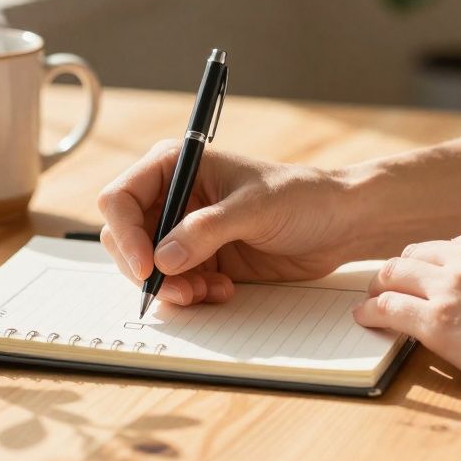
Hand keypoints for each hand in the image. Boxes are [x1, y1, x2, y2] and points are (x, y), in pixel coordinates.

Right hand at [97, 141, 363, 304]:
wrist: (339, 224)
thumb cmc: (302, 197)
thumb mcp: (254, 208)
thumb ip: (206, 231)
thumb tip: (162, 258)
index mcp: (176, 166)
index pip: (121, 198)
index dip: (126, 234)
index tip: (146, 266)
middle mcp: (173, 197)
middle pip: (126, 238)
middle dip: (146, 268)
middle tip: (179, 290)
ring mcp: (185, 231)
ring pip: (148, 267)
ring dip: (170, 287)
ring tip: (206, 292)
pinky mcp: (201, 259)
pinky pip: (175, 283)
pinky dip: (190, 294)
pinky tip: (222, 290)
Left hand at [352, 219, 460, 416]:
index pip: (456, 242)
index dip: (441, 262)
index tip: (432, 274)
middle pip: (420, 253)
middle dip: (406, 269)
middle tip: (392, 283)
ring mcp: (453, 283)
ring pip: (396, 273)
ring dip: (380, 285)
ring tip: (372, 297)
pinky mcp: (437, 320)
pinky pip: (388, 307)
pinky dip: (370, 311)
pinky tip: (364, 317)